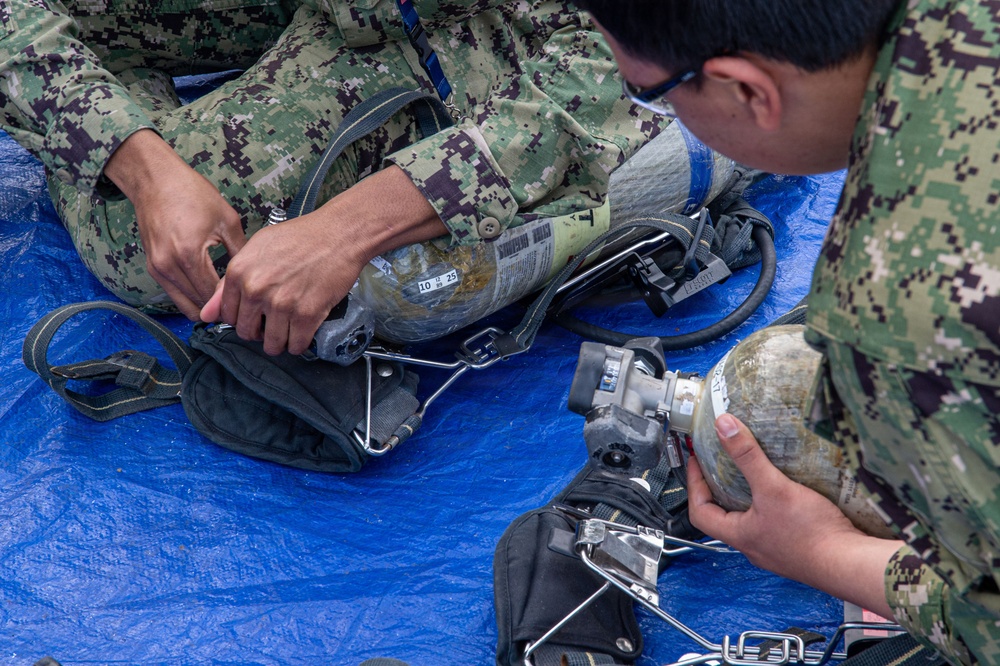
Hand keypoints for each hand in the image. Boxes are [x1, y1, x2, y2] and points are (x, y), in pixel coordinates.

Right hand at [105, 130, 245, 317]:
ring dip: (205, 307)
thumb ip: (241, 251)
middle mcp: (169, 266)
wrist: (155, 180)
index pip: (214, 295)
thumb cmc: (192, 194)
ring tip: (226, 302)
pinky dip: (191, 298)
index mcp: (189, 254)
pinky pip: (174, 294)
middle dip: (220, 308)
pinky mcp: (152, 267)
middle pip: (200, 305)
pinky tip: (208, 292)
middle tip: (241, 306)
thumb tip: (253, 275)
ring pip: (185, 304)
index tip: (248, 302)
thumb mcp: (227, 219)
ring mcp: (157, 268)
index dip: (233, 302)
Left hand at [201, 165, 447, 355]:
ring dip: (280, 341)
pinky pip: (296, 345)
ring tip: (290, 328)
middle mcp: (256, 290)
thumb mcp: (257, 249)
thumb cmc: (299, 238)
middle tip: (275, 321)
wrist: (338, 235)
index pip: (226, 316)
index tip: (254, 314)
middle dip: (259, 332)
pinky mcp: (306, 315)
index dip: (241, 318)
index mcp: (239, 273)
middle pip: (247, 333)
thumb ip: (229, 283)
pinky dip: (300, 343)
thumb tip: (208, 315)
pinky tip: (304, 331)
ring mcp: (281, 304)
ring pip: (271, 344)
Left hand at [687, 413, 901, 617]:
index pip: (700, 511)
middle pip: (723, 516)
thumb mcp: (773, 488)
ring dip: (748, 497)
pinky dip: (773, 505)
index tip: (696, 462)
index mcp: (740, 535)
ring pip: (751, 521)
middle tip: (721, 463)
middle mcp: (754, 546)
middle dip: (719, 489)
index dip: (694, 485)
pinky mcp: (797, 548)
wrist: (850, 564)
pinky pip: (775, 524)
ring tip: (752, 472)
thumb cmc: (811, 536)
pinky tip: (787, 491)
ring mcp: (775, 549)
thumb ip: (747, 457)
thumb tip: (724, 427)